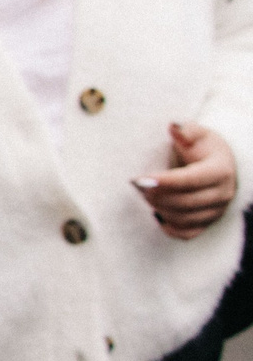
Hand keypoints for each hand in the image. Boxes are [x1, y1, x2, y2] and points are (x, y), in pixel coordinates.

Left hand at [136, 122, 237, 238]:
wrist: (218, 163)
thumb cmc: (203, 147)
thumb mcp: (198, 133)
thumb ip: (186, 130)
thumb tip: (174, 127)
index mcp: (220, 171)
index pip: (191, 180)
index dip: (164, 181)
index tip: (139, 179)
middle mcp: (223, 193)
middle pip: (185, 202)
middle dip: (157, 195)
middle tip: (136, 186)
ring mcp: (217, 211)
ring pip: (184, 219)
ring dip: (160, 209)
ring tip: (143, 195)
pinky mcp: (208, 223)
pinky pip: (188, 234)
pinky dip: (170, 228)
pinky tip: (156, 214)